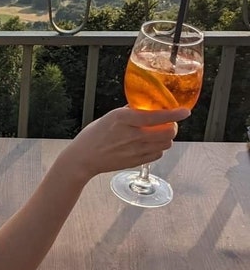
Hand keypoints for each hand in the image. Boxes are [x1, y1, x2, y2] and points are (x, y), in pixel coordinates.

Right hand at [59, 106, 190, 179]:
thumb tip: (146, 107)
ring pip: (165, 144)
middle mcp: (132, 134)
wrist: (84, 158)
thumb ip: (129, 113)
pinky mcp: (136, 162)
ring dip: (166, 138)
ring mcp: (135, 150)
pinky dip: (158, 149)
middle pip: (167, 132)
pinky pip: (157, 155)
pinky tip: (149, 145)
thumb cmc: (94, 135)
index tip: (185, 111)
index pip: (156, 116)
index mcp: (123, 119)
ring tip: (158, 134)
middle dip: (173, 127)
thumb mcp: (110, 117)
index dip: (174, 114)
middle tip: (169, 123)